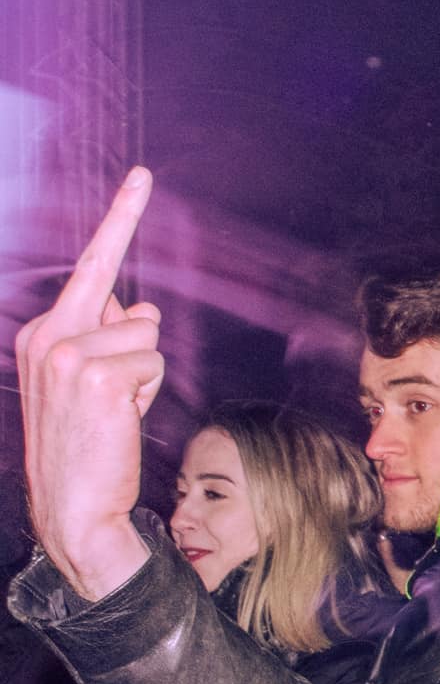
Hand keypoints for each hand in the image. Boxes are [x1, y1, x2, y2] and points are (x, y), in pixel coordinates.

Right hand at [14, 168, 158, 599]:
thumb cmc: (89, 442)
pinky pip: (154, 360)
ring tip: (114, 410)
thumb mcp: (91, 381)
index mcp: (42, 333)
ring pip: (149, 334)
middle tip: (129, 269)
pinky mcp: (96, 372)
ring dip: (146, 374)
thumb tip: (136, 306)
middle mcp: (46, 334)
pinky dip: (148, 390)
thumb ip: (108, 336)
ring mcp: (67, 351)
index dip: (120, 217)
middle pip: (127, 298)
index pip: (91, 266)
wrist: (73, 507)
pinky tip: (119, 418)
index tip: (142, 176)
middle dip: (134, 305)